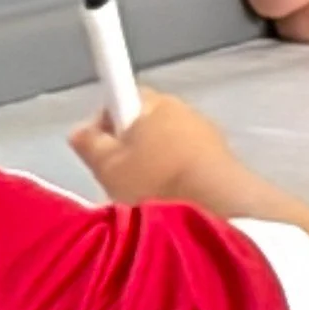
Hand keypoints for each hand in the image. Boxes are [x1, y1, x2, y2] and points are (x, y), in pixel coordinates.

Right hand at [70, 90, 241, 205]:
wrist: (226, 214)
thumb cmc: (158, 184)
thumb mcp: (108, 169)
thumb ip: (90, 145)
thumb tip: (80, 132)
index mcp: (151, 102)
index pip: (121, 94)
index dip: (107, 120)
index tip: (101, 147)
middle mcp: (181, 109)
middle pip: (146, 123)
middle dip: (133, 148)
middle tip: (121, 180)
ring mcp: (208, 135)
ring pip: (171, 146)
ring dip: (160, 167)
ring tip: (150, 202)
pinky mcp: (228, 164)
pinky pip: (194, 166)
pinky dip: (184, 182)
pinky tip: (178, 208)